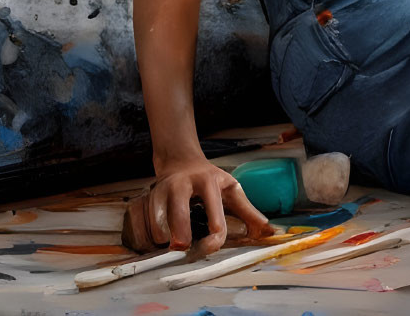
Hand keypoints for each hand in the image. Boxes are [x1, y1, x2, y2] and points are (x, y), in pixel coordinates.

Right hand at [130, 157, 272, 255]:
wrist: (180, 162)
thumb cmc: (209, 180)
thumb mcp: (231, 190)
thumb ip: (249, 212)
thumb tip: (270, 231)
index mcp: (207, 181)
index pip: (213, 205)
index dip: (216, 226)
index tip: (215, 240)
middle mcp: (180, 185)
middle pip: (178, 215)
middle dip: (182, 235)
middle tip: (184, 247)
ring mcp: (158, 192)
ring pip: (156, 225)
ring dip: (164, 241)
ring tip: (173, 240)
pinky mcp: (142, 201)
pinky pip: (139, 229)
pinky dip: (147, 241)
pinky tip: (156, 240)